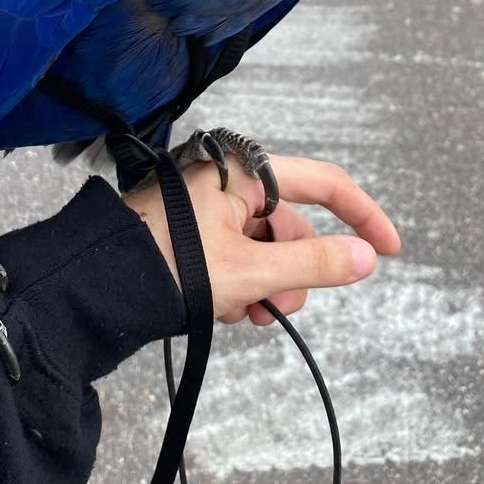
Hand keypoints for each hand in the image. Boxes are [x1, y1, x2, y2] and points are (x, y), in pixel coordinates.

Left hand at [123, 153, 399, 324]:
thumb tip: (365, 257)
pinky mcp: (193, 231)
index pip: (323, 182)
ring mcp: (210, 207)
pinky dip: (240, 286)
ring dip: (265, 286)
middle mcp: (230, 181)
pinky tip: (221, 310)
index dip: (362, 214)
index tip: (389, 250)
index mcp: (244, 171)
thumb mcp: (249, 270)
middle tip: (274, 307)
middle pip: (292, 226)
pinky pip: (237, 257)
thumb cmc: (165, 264)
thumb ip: (312, 263)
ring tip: (237, 312)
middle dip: (292, 272)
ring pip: (265, 249)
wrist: (94, 284)